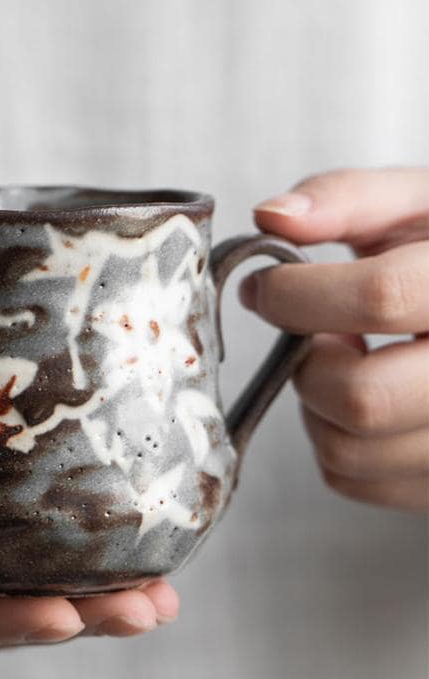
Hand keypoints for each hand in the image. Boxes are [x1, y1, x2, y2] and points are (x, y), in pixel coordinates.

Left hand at [240, 167, 428, 509]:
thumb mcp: (418, 204)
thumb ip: (347, 199)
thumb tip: (271, 216)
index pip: (379, 298)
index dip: (297, 293)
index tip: (266, 286)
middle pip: (362, 397)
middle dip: (310, 363)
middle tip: (317, 333)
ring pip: (347, 450)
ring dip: (317, 404)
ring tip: (349, 359)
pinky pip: (351, 479)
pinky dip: (332, 439)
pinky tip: (364, 396)